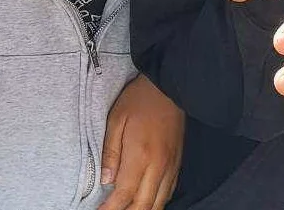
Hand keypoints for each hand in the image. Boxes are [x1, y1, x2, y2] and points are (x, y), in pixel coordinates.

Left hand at [99, 74, 183, 209]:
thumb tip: (105, 179)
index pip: (124, 195)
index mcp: (140, 155)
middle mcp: (158, 166)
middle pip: (143, 206)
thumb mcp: (116, 119)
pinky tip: (146, 202)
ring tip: (126, 209)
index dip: (109, 209)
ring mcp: (170, 166)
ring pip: (158, 203)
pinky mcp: (177, 162)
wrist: (168, 85)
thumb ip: (110, 151)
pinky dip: (156, 202)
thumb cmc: (139, 99)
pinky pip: (168, 192)